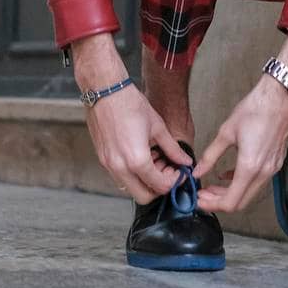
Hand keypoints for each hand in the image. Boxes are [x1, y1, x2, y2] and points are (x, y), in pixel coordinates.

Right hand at [72, 36, 187, 202]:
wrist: (105, 91)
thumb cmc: (130, 103)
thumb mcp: (157, 126)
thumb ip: (172, 148)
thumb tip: (184, 161)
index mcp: (136, 160)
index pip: (159, 186)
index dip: (174, 182)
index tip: (179, 174)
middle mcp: (120, 167)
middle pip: (144, 196)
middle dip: (159, 188)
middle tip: (168, 173)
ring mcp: (108, 165)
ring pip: (130, 188)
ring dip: (144, 182)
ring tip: (154, 161)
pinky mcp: (103, 159)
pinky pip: (120, 177)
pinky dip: (132, 175)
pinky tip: (141, 156)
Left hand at [193, 76, 287, 212]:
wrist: (280, 97)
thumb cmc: (254, 109)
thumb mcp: (227, 132)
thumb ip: (210, 156)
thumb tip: (197, 172)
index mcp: (250, 167)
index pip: (231, 202)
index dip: (212, 205)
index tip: (199, 199)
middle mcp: (264, 173)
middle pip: (240, 202)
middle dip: (219, 201)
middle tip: (203, 194)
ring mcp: (273, 169)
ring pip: (249, 193)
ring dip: (230, 193)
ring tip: (213, 186)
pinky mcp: (276, 163)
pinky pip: (258, 182)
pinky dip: (242, 184)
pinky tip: (228, 175)